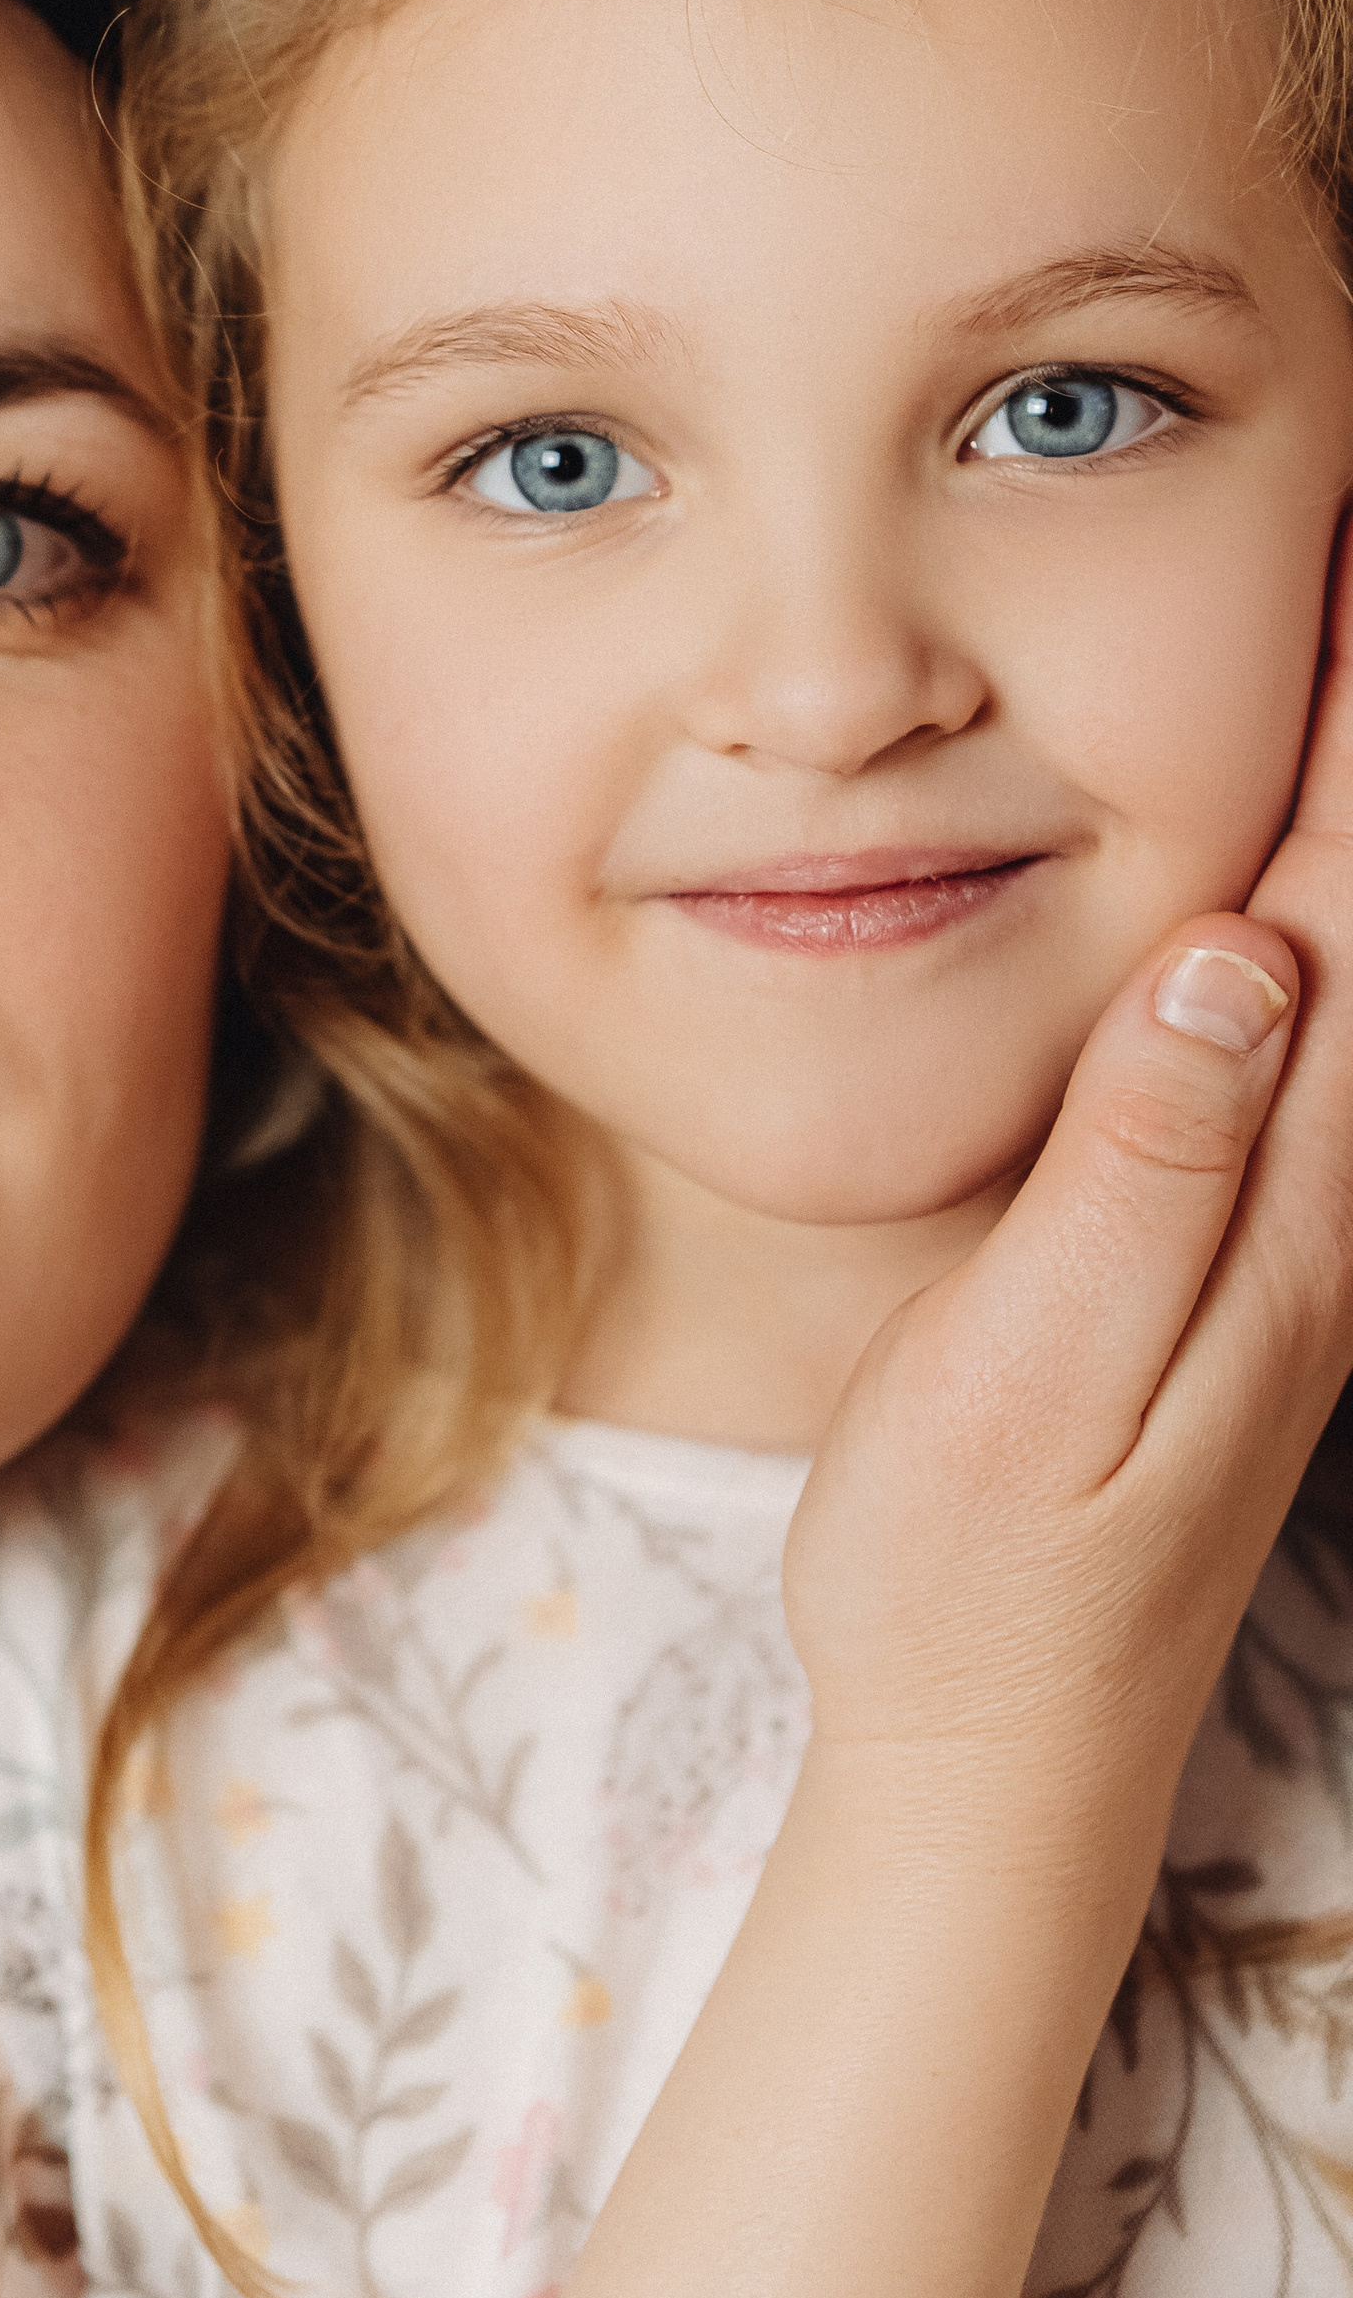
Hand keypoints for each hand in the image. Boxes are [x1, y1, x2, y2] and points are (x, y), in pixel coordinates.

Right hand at [784, 532, 1352, 1881]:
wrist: (996, 1761)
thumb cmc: (981, 1580)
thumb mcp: (1036, 1376)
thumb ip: (1143, 1166)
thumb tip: (1238, 955)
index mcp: (1285, 1209)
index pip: (1351, 911)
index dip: (1351, 726)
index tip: (1332, 561)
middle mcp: (1323, 1203)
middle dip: (1351, 725)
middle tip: (1321, 535)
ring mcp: (1291, 1228)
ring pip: (1346, 954)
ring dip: (1335, 793)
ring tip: (1307, 633)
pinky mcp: (1237, 1246)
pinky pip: (1297, 1019)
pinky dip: (1293, 887)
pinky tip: (1253, 842)